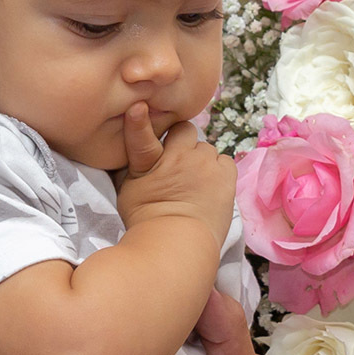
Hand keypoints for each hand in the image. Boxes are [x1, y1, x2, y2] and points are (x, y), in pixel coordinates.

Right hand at [116, 102, 236, 249]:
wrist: (178, 247)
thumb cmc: (147, 223)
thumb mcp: (127, 193)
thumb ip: (134, 167)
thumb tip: (132, 155)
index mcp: (149, 162)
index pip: (141, 134)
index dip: (139, 120)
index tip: (137, 107)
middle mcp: (178, 157)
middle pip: (185, 132)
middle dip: (183, 142)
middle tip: (179, 165)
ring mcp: (204, 163)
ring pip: (206, 148)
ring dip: (202, 159)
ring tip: (196, 182)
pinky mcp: (226, 174)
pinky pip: (225, 161)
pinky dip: (219, 171)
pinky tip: (211, 188)